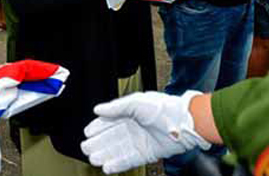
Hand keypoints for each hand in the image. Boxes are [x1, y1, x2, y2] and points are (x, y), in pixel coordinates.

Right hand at [81, 91, 210, 173]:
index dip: (97, 127)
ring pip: (117, 150)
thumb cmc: (163, 108)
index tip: (87, 132)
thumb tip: (98, 109)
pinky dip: (118, 164)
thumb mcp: (136, 102)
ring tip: (93, 159)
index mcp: (130, 112)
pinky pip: (128, 160)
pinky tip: (108, 166)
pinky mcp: (145, 153)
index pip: (109, 121)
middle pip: (111, 137)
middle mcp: (133, 127)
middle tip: (85, 148)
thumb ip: (116, 107)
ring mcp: (139, 141)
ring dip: (105, 155)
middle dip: (97, 143)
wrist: (182, 123)